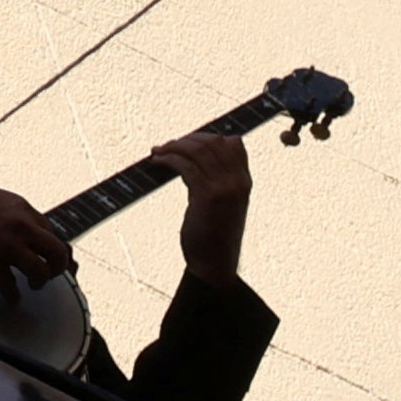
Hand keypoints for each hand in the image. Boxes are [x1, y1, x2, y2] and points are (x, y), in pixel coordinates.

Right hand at [0, 175, 71, 304]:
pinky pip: (10, 285)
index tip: (46, 254)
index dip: (49, 245)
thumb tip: (25, 232)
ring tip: (34, 284)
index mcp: (22, 208)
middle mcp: (21, 226)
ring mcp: (8, 245)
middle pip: (57, 251)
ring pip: (41, 270)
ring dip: (41, 280)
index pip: (50, 230)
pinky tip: (13, 299)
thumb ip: (13, 215)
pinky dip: (13, 294)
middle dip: (58, 266)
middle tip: (52, 272)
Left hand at [154, 131, 250, 287]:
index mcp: (244, 181)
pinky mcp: (207, 196)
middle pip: (212, 142)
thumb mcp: (222, 202)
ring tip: (157, 153)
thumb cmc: (212, 232)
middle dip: (185, 140)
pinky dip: (167, 159)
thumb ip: (217, 179)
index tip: (184, 142)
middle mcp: (239, 181)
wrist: (214, 263)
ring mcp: (225, 188)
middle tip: (165, 147)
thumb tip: (194, 153)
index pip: (233, 143)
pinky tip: (155, 162)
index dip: (206, 137)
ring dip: (172, 147)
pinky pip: (185, 166)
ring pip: (197, 151)